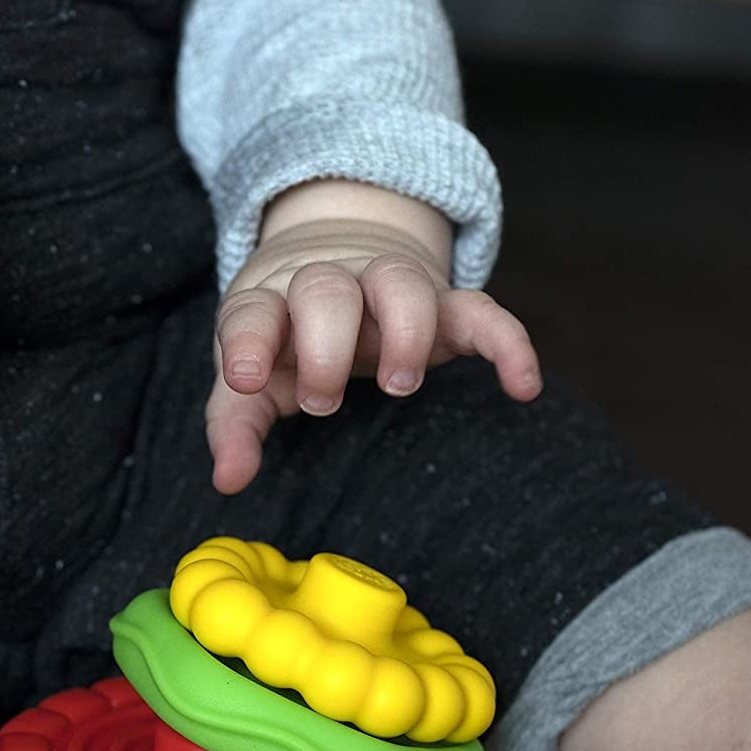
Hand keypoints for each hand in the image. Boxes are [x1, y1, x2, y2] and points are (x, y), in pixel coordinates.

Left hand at [205, 181, 542, 493]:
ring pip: (403, 283)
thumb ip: (235, 427)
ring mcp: (389, 286)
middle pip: (328, 291)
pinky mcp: (443, 304)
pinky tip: (523, 387)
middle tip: (321, 399)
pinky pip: (482, 310)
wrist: (336, 269)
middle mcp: (330, 283)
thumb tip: (227, 480)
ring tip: (397, 385)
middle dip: (324, 343)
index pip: (254, 312)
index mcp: (271, 303)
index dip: (249, 342)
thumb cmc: (284, 340)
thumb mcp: (250, 381)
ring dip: (404, 331)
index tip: (247, 378)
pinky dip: (507, 342)